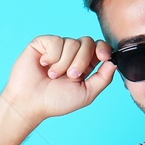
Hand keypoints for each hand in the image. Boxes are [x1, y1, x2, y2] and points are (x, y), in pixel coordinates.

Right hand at [0, 35, 114, 125]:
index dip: (103, 48)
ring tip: (53, 76)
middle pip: (87, 42)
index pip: (99, 47)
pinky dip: (52, 56)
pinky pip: (56, 41)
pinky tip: (43, 65)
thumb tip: (114, 62)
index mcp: (84, 65)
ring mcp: (57, 48)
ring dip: (64, 63)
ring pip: (72, 42)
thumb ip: (103, 78)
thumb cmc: (56, 101)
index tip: (103, 56)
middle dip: (82, 61)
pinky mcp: (43, 43)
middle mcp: (71, 54)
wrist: (31, 102)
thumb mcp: (86, 93)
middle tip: (70, 76)